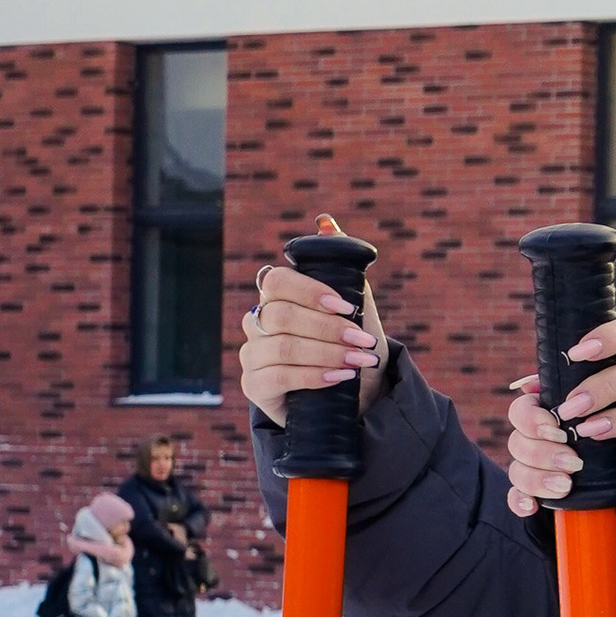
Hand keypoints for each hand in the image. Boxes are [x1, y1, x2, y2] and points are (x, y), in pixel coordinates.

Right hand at [239, 213, 388, 427]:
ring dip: (328, 353)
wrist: (347, 394)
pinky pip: (279, 377)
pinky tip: (339, 377)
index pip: (277, 282)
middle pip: (282, 316)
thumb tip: (325, 222)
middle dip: (329, 329)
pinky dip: (315, 376)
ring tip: (360, 360)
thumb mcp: (350, 307)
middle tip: (363, 340)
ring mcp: (252, 355)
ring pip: (284, 347)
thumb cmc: (345, 344)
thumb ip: (339, 265)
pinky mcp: (255, 386)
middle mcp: (257, 323)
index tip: (347, 306)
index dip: (310, 291)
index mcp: (276, 299)